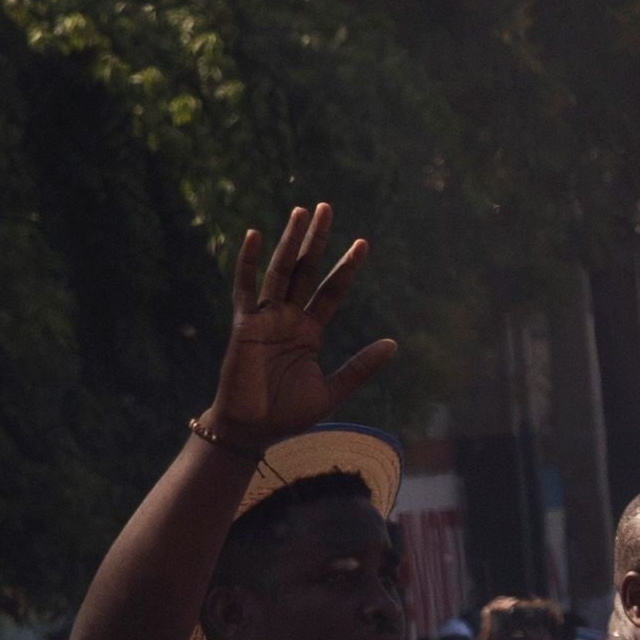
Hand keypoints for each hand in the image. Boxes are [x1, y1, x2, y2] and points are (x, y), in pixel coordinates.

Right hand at [203, 203, 396, 449]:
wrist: (253, 431)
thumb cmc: (287, 414)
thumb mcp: (333, 389)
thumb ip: (360, 367)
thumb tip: (394, 343)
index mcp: (309, 331)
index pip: (331, 291)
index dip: (346, 268)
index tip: (363, 244)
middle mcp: (288, 318)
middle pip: (306, 270)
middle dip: (317, 240)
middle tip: (326, 207)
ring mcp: (266, 318)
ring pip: (281, 271)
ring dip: (291, 241)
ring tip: (302, 212)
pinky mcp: (245, 325)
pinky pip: (246, 288)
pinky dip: (249, 262)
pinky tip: (257, 235)